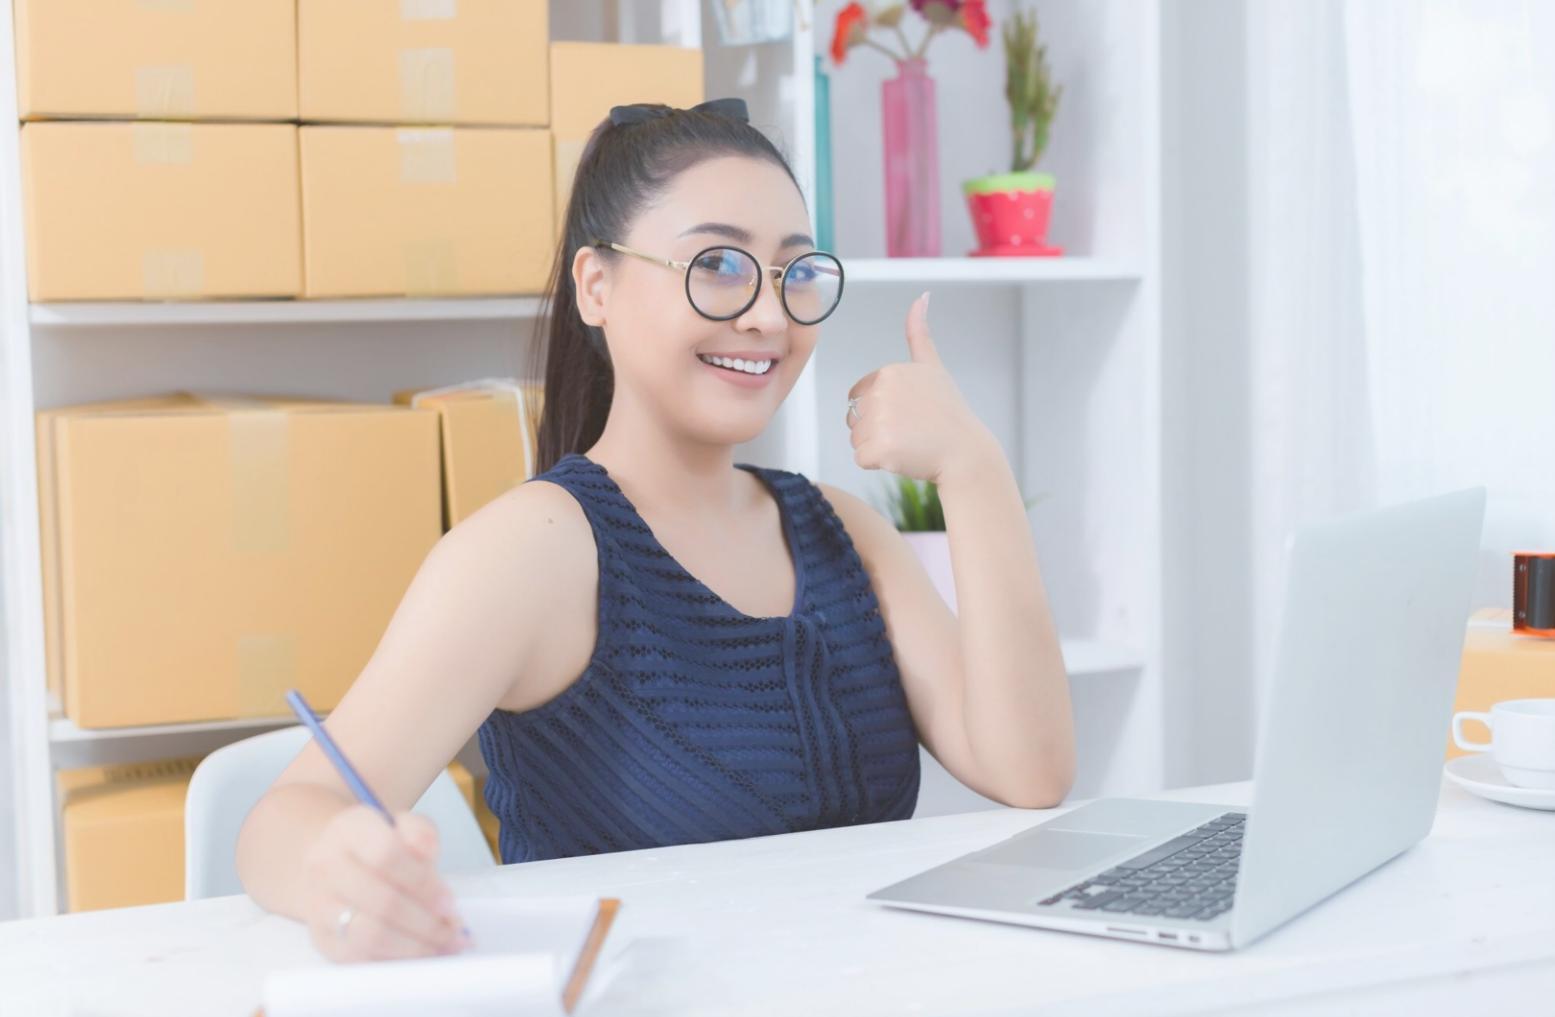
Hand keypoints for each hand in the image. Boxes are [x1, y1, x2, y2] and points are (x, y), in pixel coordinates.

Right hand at [302, 805, 468, 962]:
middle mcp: (326, 866)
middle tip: (454, 929)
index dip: (423, 882)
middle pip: (381, 901)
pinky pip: (359, 958)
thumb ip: (421, 834)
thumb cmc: (377, 845)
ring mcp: (318, 904)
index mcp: (350, 830)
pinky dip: (395, 959)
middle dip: (426, 922)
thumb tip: (429, 854)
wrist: (333, 862)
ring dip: (414, 945)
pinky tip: (419, 953)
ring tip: (443, 945)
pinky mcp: (321, 937)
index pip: (386, 855)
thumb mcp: (402, 825)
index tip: (449, 901)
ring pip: (369, 935)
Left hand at [846, 292, 994, 484]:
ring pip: (857, 439)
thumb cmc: (948, 413)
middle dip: (878, 429)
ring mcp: (880, 421)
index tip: (909, 413)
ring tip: (910, 443)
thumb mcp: (933, 367)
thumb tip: (922, 296)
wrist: (966, 453)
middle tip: (911, 430)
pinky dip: (879, 463)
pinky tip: (904, 456)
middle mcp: (882, 393)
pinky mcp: (880, 448)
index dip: (881, 410)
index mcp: (889, 372)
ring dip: (878, 446)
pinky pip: (862, 458)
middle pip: (856, 418)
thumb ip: (919, 333)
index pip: (860, 397)